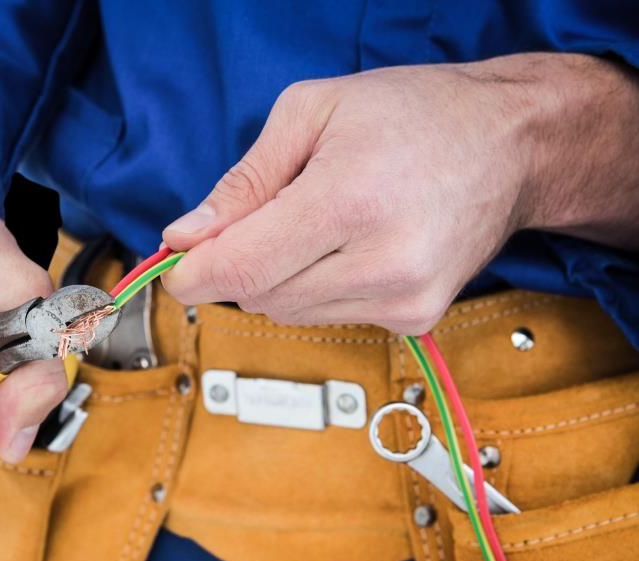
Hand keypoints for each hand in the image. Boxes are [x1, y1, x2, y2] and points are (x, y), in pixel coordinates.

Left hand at [162, 54, 638, 332]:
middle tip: (264, 217)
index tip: (177, 265)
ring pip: (287, 313)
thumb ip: (241, 183)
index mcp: (349, 200)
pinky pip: (327, 317)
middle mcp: (382, 261)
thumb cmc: (415, 115)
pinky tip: (350, 246)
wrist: (512, 144)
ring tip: (320, 222)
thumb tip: (186, 238)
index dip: (194, 274)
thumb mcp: (311, 113)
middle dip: (240, 263)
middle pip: (258, 296)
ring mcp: (405, 298)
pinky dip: (317, 288)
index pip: (242, 269)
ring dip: (280, 276)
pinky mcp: (416, 318)